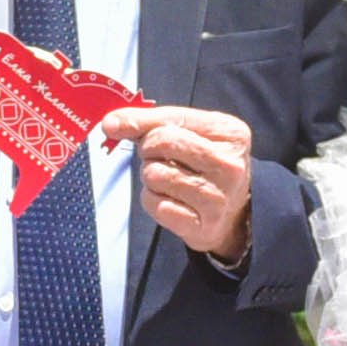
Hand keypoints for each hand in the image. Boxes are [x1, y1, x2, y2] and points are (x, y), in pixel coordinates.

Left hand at [96, 104, 255, 261]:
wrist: (234, 215)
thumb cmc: (206, 166)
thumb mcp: (192, 134)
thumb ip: (151, 122)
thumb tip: (112, 123)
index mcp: (230, 133)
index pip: (172, 119)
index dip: (138, 122)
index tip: (113, 125)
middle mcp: (229, 165)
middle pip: (161, 142)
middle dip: (148, 150)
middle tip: (157, 157)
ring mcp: (218, 198)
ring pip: (155, 175)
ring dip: (151, 177)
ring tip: (167, 180)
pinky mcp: (203, 226)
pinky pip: (156, 205)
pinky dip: (153, 201)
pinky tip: (169, 200)